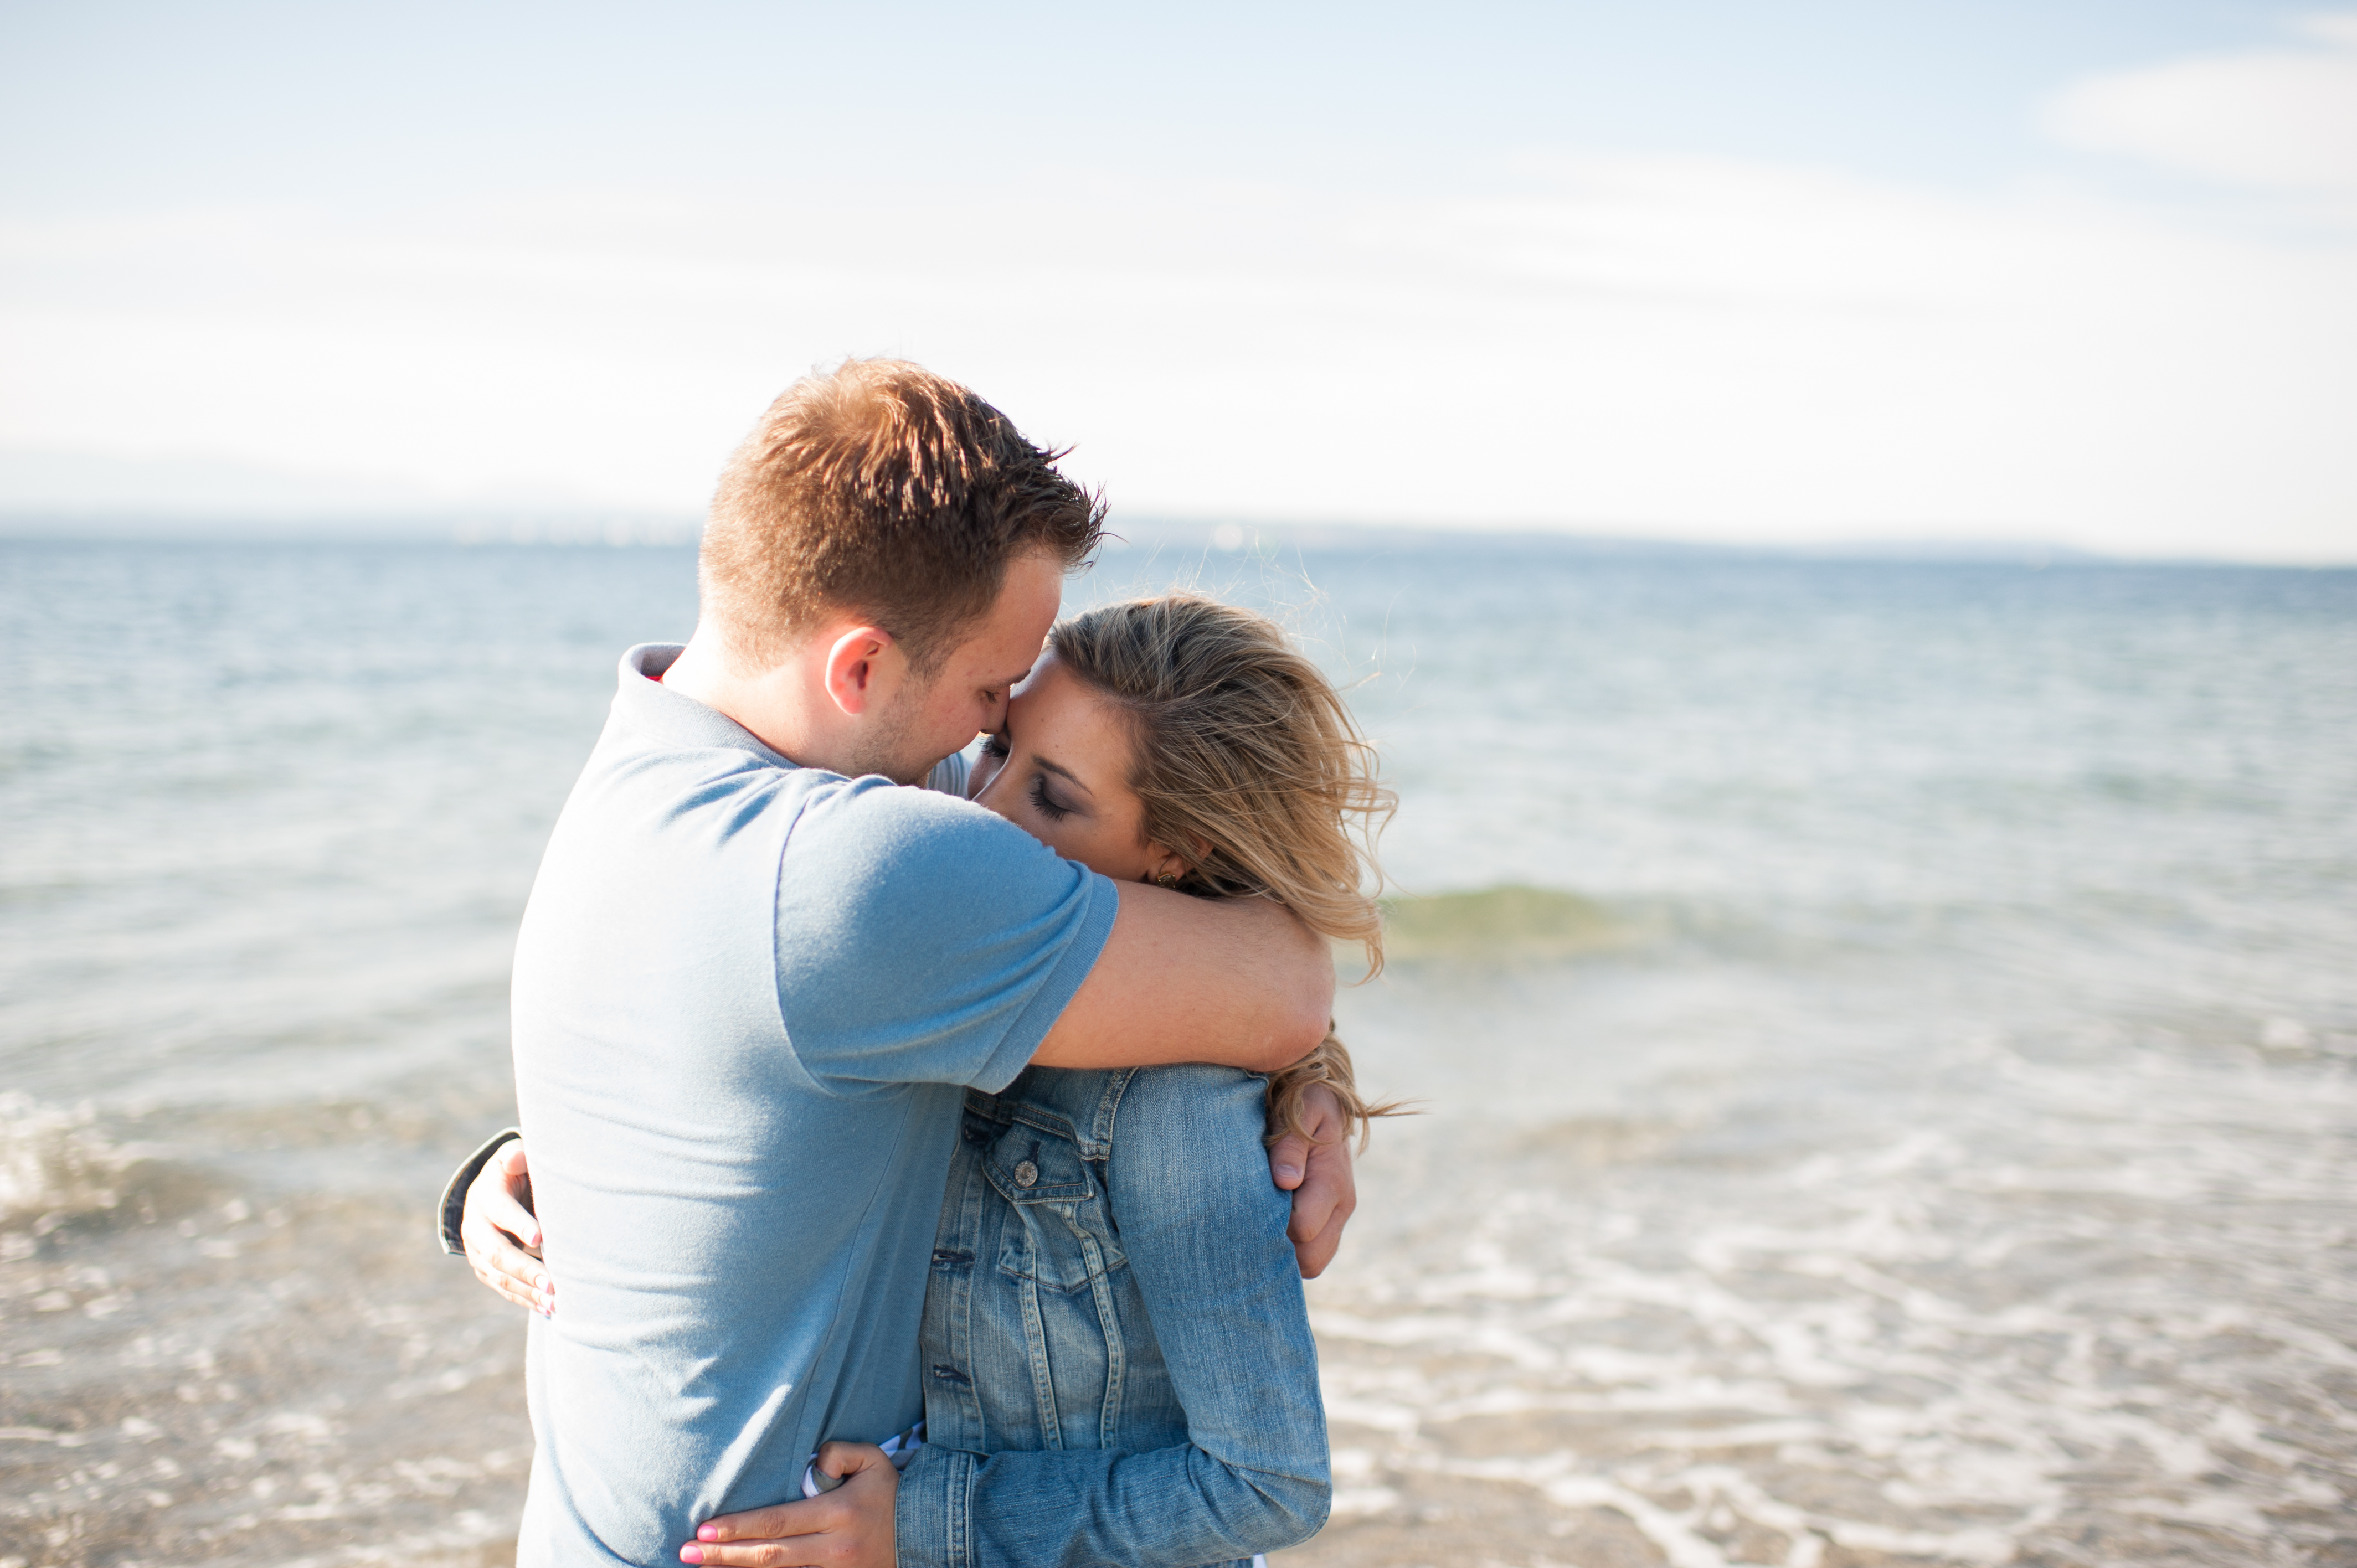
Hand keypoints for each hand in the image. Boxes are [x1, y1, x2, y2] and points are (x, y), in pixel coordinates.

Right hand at [462, 1139, 554, 1314]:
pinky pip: (502, 1287)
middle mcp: (476, 1226)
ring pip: (499, 1275)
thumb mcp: (513, 1157)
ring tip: (555, 1302)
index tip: (541, 1238)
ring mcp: (477, 1251)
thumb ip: (516, 1156)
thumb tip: (517, 1159)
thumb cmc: (514, 1171)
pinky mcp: (483, 1268)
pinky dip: (524, 1298)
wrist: (489, 1192)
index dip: (518, 1224)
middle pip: (498, 1252)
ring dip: (528, 1290)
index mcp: (485, 1196)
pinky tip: (547, 1308)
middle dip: (526, 1268)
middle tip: (553, 1283)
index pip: (500, 1211)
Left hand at [682, 1442, 897, 1566]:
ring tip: (701, 1566)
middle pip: (768, 1555)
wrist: (925, 1531)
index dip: (738, 1527)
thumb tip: (815, 1463)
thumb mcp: (874, 1459)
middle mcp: (833, 1548)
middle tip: (686, 1552)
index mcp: (838, 1513)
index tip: (704, 1528)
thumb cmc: (891, 1492)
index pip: (777, 1522)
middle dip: (723, 1555)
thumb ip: (841, 1452)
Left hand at [1267, 1082, 1355, 1278]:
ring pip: (1314, 1264)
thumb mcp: (1299, 1112)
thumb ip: (1290, 1145)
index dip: (1272, 1226)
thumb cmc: (1305, 1104)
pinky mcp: (1330, 1221)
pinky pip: (1313, 1255)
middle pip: (1311, 1260)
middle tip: (1249, 1227)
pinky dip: (1292, 1252)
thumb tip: (1285, 1181)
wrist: (1324, 1101)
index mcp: (1333, 1182)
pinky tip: (1269, 1229)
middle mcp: (1342, 1205)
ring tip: (1257, 1229)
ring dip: (1286, 1256)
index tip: (1248, 1208)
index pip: (1303, 1229)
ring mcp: (1338, 1217)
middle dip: (1279, 1253)